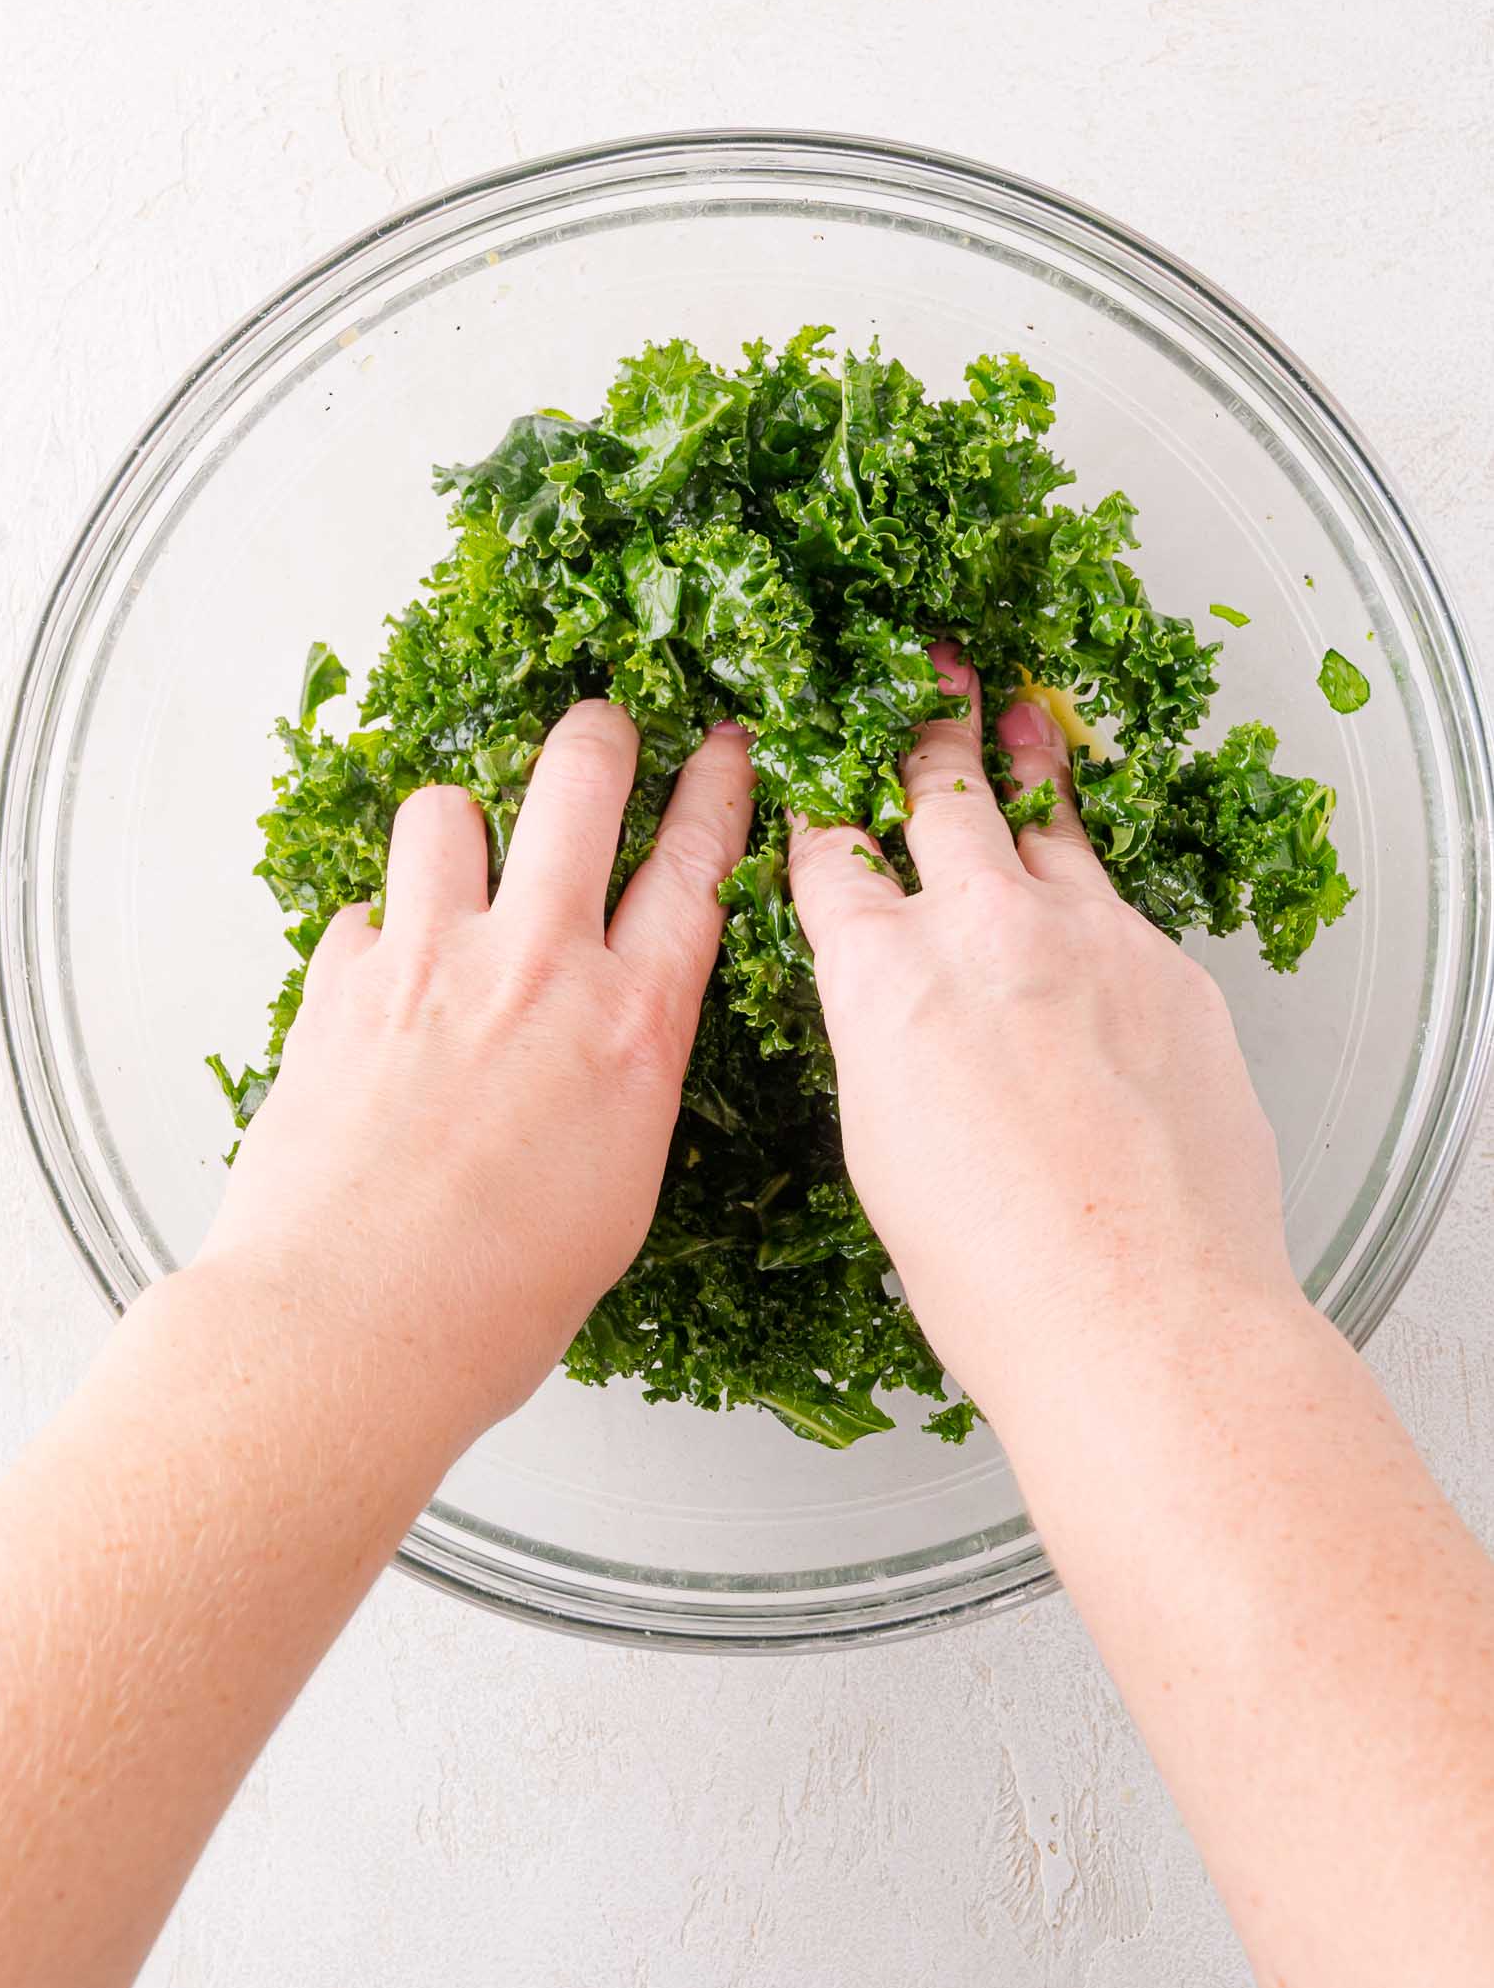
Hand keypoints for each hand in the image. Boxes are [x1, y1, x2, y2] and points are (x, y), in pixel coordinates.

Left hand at [202, 702, 753, 1435]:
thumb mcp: (617, 1190)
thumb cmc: (494, 1297)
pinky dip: (374, 932)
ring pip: (445, 810)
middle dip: (600, 734)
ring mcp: (431, 963)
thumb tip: (609, 1050)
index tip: (727, 747)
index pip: (696, 867)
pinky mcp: (339, 986)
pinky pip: (359, 911)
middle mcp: (537, 969)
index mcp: (632, 1027)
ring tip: (459, 863)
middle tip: (602, 728)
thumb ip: (624, 1085)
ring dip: (459, 826)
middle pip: (580, 781)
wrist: (353, 1325)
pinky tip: (381, 979)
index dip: (719, 791)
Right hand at [787, 645, 1293, 1398]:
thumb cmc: (996, 1270)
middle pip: (941, 789)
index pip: (830, 854)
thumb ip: (885, 1038)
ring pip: (1045, 817)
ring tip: (1015, 712)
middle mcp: (984, 929)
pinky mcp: (1171, 968)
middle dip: (921, 725)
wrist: (1146, 1313)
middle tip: (924, 674)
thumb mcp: (881, 1146)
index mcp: (883, 976)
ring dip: (1022, 760)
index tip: (817, 785)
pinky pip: (1118, 904)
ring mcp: (1091, 937)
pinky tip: (1089, 902)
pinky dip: (1091, 890)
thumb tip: (902, 1006)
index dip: (817, 811)